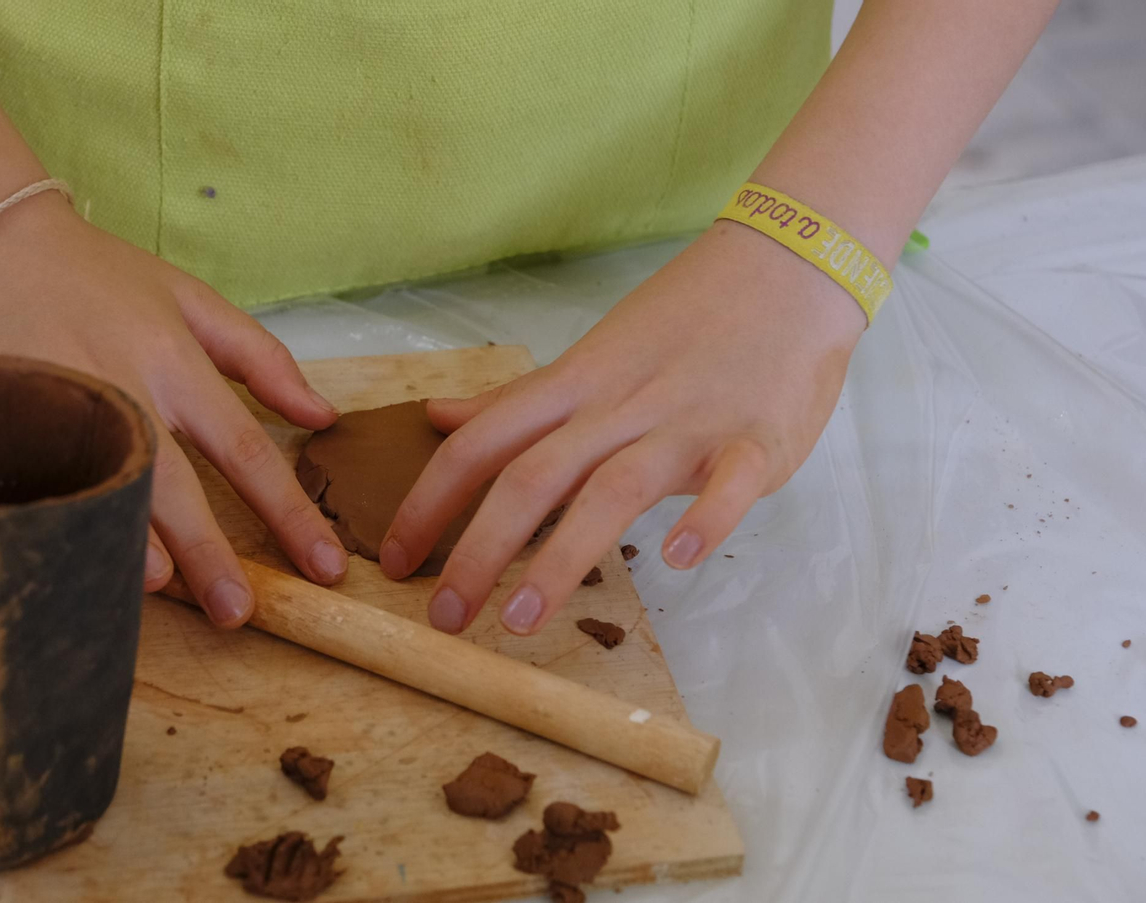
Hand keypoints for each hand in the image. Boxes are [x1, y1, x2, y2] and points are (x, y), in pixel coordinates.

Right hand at [0, 194, 347, 626]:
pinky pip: (33, 486)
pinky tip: (73, 560)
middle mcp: (121, 388)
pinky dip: (55, 523)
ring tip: (160, 590)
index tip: (325, 566)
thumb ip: (260, 357)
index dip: (289, 512)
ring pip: (99, 487)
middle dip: (210, 552)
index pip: (244, 449)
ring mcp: (56, 408)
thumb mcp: (190, 299)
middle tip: (240, 612)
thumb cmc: (97, 275)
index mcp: (174, 361)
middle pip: (174, 483)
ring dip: (129, 542)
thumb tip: (324, 417)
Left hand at [378, 220, 868, 634]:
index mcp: (571, 387)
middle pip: (532, 476)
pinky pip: (729, 482)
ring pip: (612, 489)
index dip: (428, 502)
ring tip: (520, 619)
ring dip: (561, 555)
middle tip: (444, 617)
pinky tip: (677, 560)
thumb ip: (515, 401)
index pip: (480, 445)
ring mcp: (687, 424)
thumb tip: (436, 417)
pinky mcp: (756, 440)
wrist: (787, 268)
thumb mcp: (587, 357)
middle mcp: (616, 407)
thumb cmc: (683, 323)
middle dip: (478, 549)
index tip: (393, 562)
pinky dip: (705, 518)